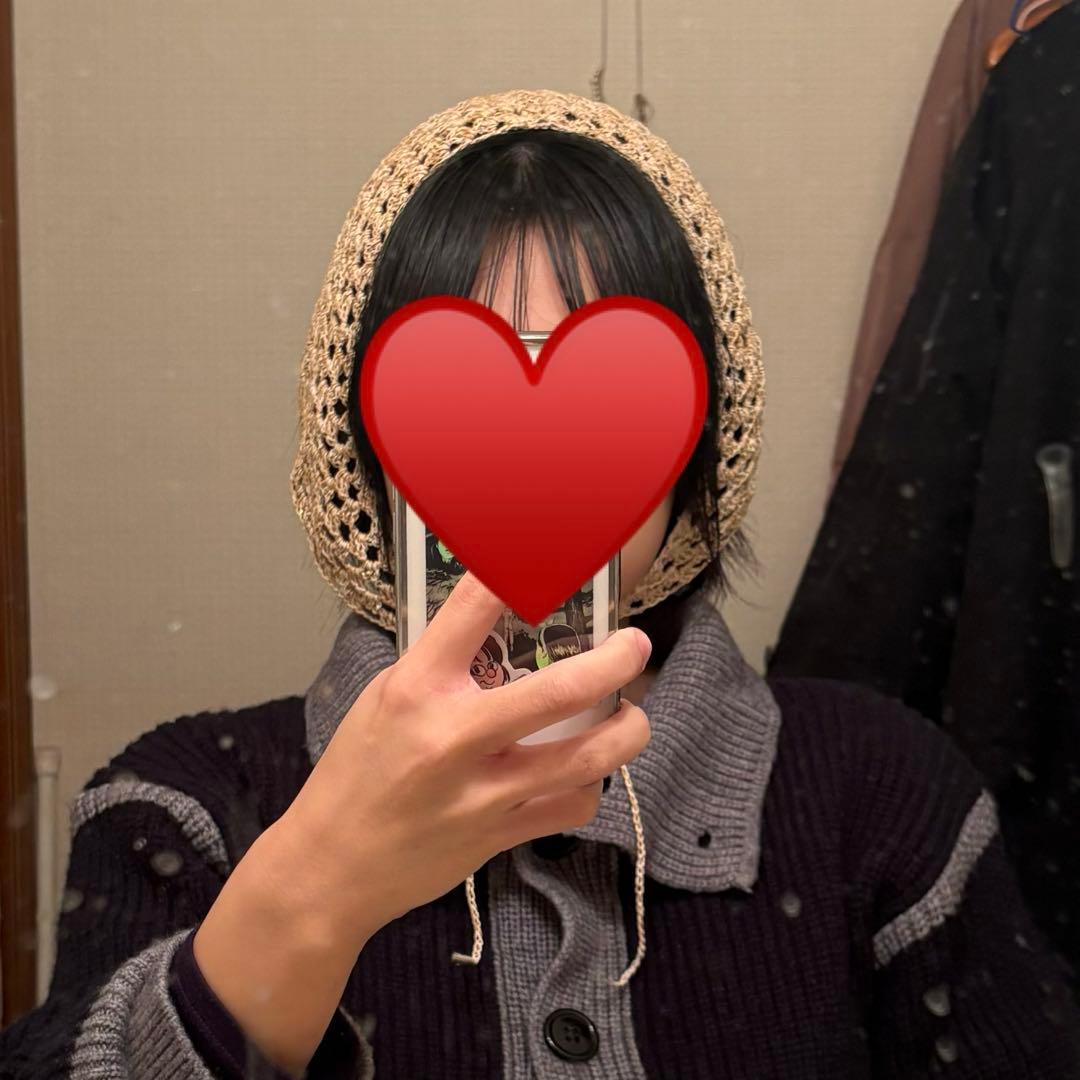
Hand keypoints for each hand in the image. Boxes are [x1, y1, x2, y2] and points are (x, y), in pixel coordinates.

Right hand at [280, 569, 652, 943]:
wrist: (332, 866)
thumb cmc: (357, 773)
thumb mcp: (386, 698)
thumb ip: (444, 666)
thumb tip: (502, 628)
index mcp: (417, 688)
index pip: (475, 607)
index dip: (521, 571)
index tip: (554, 557)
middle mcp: (454, 736)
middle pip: (560, 690)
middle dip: (616, 661)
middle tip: (635, 645)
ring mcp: (482, 792)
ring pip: (587, 758)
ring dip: (626, 731)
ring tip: (632, 716)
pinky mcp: (499, 835)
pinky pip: (572, 806)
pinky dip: (589, 785)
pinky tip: (584, 773)